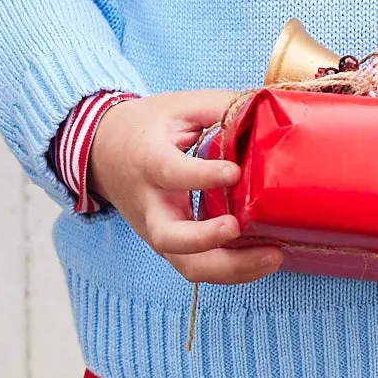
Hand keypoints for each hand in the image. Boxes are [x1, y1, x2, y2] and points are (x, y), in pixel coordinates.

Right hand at [87, 90, 283, 287]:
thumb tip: (269, 110)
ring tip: (273, 256)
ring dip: (231, 269)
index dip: (202, 176)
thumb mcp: (179, 106)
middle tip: (238, 228)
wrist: (104, 152)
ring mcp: (158, 231)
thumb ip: (221, 107)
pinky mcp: (170, 246)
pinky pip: (198, 267)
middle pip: (171, 238)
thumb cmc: (147, 128)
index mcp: (148, 161)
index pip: (170, 173)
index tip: (233, 173)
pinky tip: (265, 260)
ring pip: (187, 265)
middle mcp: (150, 204)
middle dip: (207, 240)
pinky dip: (232, 270)